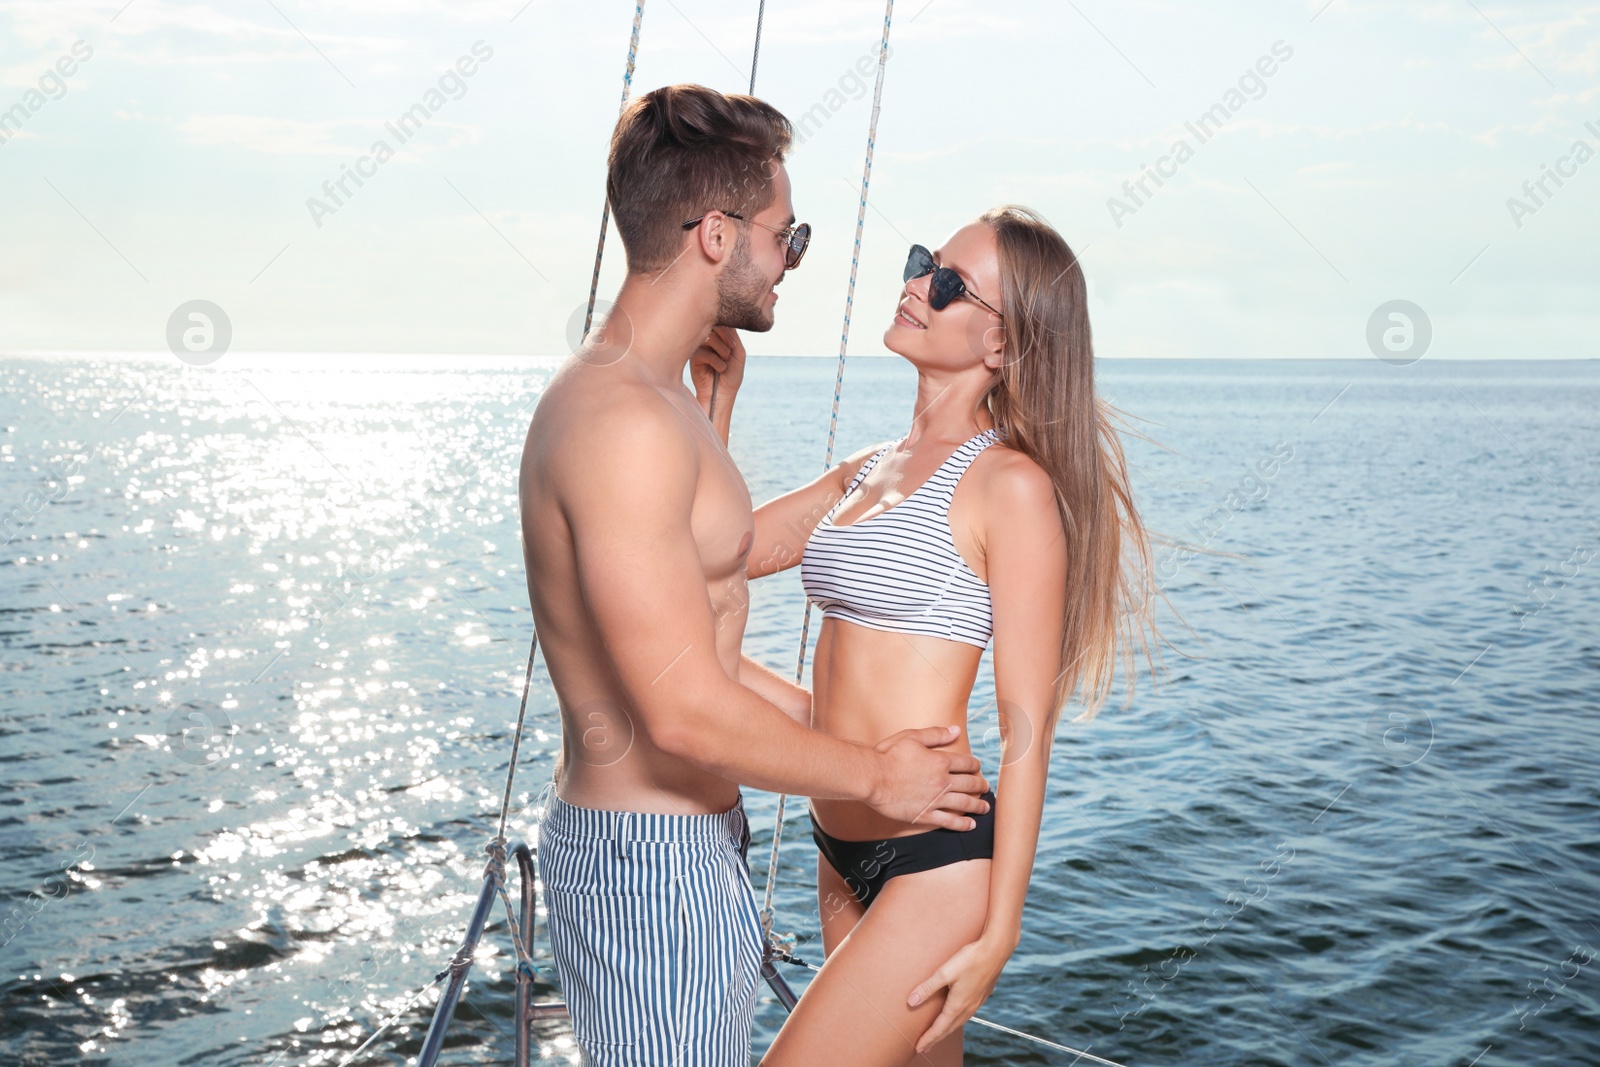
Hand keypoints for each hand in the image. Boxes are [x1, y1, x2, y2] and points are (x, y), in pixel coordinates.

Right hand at [689, 326, 745, 415]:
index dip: (728, 331)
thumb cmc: (732, 375)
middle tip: (730, 352)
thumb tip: (721, 321)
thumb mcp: (738, 352)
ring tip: (724, 361)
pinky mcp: (692, 356)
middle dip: (726, 338)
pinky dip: (715, 361)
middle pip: (714, 325)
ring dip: (722, 350)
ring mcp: (699, 346)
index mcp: (719, 335)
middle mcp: (708, 338)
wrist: (723, 394)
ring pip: (709, 337)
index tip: (734, 346)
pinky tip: (718, 369)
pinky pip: (703, 352)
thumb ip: (732, 335)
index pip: (721, 321)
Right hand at [867, 726, 988, 829]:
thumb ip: (935, 734)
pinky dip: (962, 824)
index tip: (977, 767)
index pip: (966, 763)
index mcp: (940, 762)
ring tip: (985, 807)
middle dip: (980, 785)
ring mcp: (935, 800)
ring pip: (964, 804)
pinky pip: (949, 821)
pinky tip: (970, 825)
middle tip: (986, 787)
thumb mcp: (911, 737)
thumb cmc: (888, 755)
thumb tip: (955, 730)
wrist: (872, 778)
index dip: (974, 764)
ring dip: (978, 806)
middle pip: (969, 784)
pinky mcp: (925, 814)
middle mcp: (942, 782)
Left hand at [907, 937, 1012, 1053]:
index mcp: (958, 1005)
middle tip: (924, 1048)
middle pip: (949, 1029)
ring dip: (947, 1031)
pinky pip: (967, 1014)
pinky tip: (957, 1016)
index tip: (918, 1048)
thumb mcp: (944, 973)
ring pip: (959, 1022)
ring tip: (938, 1035)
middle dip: (936, 1039)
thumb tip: (910, 1002)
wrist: (996, 950)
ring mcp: (976, 1002)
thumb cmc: (970, 959)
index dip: (928, 1039)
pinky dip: (957, 1021)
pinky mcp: (981, 995)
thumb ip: (927, 988)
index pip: (940, 1028)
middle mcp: (968, 1007)